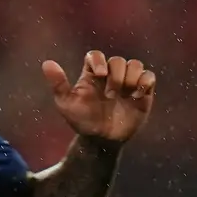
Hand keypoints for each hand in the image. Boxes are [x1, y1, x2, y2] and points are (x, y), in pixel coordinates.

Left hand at [42, 50, 156, 146]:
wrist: (101, 140)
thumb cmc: (82, 122)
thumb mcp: (66, 104)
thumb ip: (58, 84)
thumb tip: (47, 63)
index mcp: (92, 74)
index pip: (96, 55)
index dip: (99, 60)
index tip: (100, 74)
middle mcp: (111, 75)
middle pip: (118, 60)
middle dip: (116, 76)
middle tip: (110, 96)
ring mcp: (128, 83)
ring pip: (135, 65)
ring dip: (131, 78)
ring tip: (127, 94)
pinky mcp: (143, 93)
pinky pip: (149, 77)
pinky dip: (146, 82)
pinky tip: (137, 95)